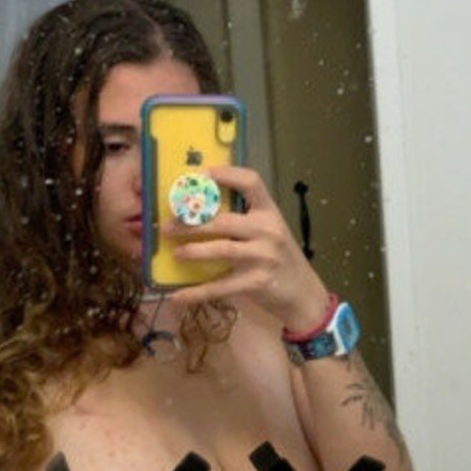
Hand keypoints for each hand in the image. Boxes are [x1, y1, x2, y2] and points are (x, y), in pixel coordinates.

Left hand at [165, 166, 330, 329]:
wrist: (303, 293)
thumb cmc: (279, 257)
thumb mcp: (269, 232)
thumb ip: (244, 220)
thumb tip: (198, 211)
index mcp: (270, 212)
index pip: (251, 182)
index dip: (226, 175)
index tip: (200, 175)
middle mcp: (268, 230)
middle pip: (224, 220)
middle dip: (191, 223)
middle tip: (168, 226)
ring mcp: (263, 257)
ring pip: (221, 250)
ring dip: (193, 251)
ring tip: (175, 253)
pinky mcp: (256, 282)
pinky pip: (220, 287)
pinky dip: (196, 292)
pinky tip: (177, 296)